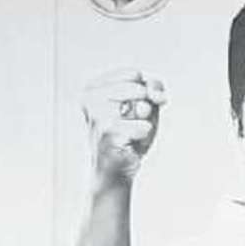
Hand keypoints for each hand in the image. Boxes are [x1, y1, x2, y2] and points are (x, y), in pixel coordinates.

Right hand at [81, 68, 166, 182]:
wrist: (117, 170)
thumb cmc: (130, 136)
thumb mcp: (145, 106)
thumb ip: (153, 89)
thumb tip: (154, 92)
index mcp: (94, 87)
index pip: (135, 74)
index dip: (149, 90)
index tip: (144, 107)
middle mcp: (90, 98)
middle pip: (139, 89)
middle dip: (147, 108)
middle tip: (135, 124)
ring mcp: (97, 116)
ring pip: (141, 107)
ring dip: (145, 123)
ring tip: (132, 134)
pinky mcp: (107, 135)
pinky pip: (142, 126)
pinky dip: (144, 135)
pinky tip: (132, 143)